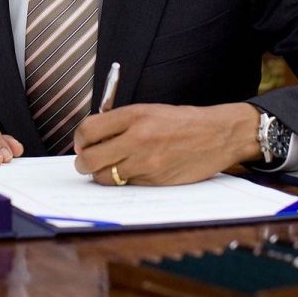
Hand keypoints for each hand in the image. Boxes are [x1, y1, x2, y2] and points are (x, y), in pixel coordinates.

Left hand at [72, 102, 260, 185]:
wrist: (218, 135)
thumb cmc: (183, 122)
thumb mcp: (149, 111)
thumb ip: (120, 123)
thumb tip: (91, 139)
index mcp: (134, 115)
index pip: (88, 130)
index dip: (80, 140)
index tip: (83, 144)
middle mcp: (137, 138)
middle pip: (89, 159)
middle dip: (83, 163)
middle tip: (88, 162)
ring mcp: (146, 161)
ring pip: (105, 177)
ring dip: (102, 175)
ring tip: (111, 168)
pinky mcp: (155, 180)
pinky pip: (126, 185)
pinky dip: (125, 181)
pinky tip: (135, 171)